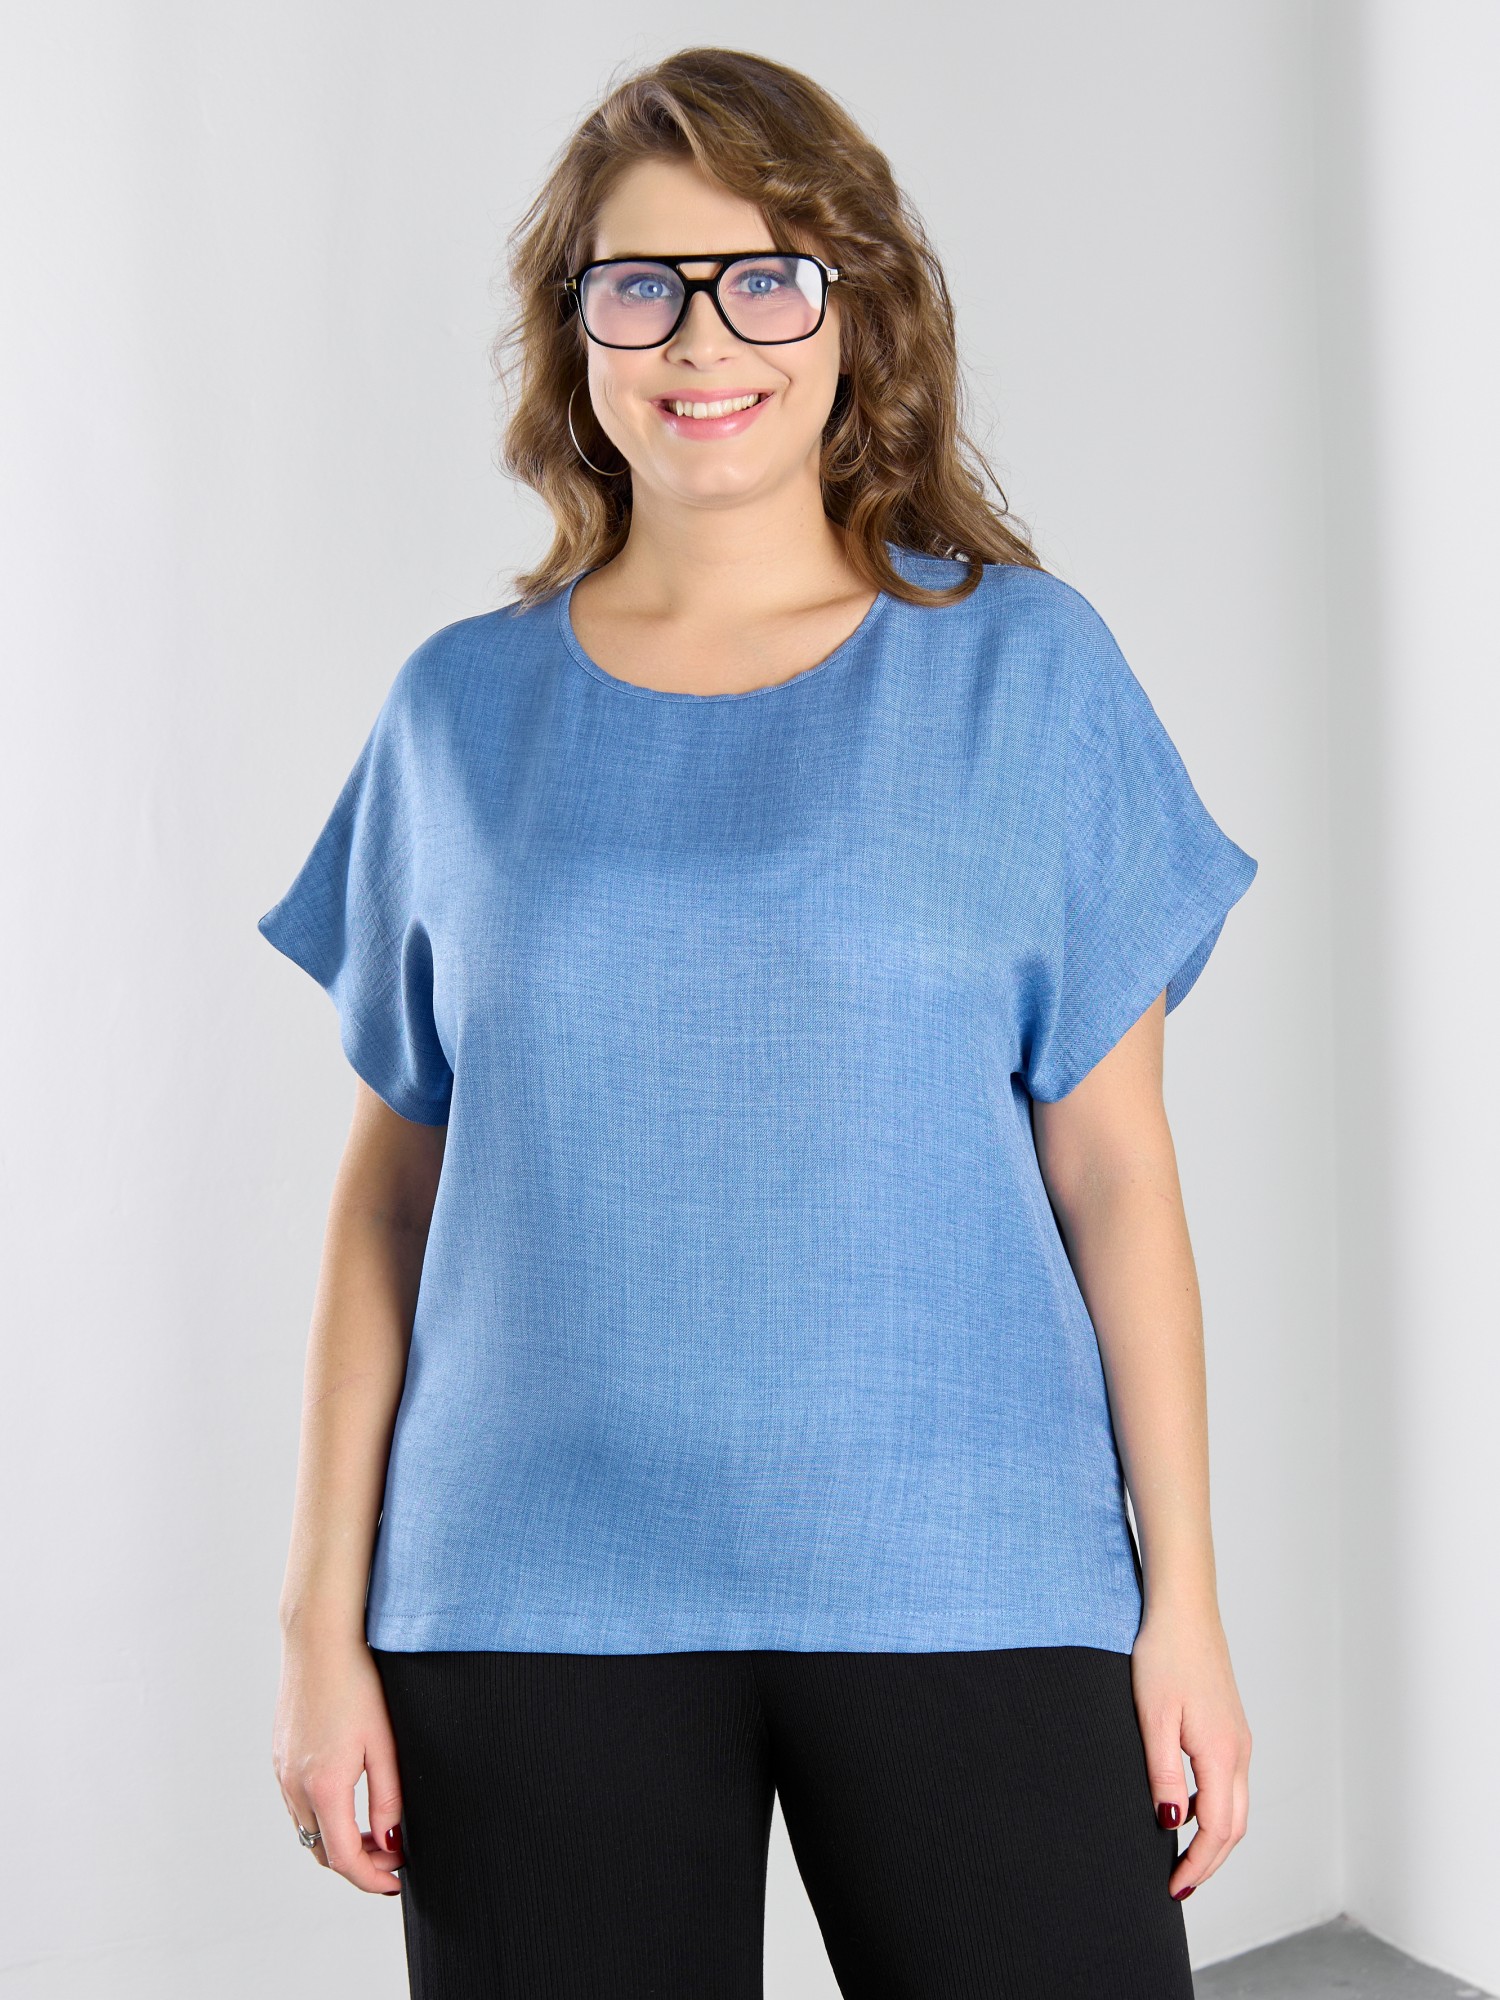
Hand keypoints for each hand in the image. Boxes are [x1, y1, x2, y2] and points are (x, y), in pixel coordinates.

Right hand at [272, 1626, 405, 1896]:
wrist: (318, 1640)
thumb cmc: (357, 1683)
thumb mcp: (384, 1743)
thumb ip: (387, 1799)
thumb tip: (390, 1843)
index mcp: (324, 1787)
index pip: (344, 1858)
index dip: (372, 1878)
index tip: (396, 1881)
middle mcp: (295, 1786)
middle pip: (323, 1852)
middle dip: (358, 1863)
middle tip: (392, 1857)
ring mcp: (282, 1773)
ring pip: (308, 1831)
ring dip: (338, 1842)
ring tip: (375, 1834)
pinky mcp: (280, 1757)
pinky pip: (298, 1806)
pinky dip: (322, 1819)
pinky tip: (348, 1803)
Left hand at [1130, 1603, 1251, 1900]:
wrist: (1184, 1610)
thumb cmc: (1164, 1655)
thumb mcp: (1153, 1717)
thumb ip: (1162, 1773)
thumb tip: (1170, 1822)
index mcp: (1221, 1755)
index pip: (1216, 1830)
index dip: (1197, 1864)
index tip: (1174, 1887)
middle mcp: (1239, 1751)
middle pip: (1233, 1827)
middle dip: (1209, 1862)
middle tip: (1180, 1884)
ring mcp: (1239, 1738)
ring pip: (1236, 1806)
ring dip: (1214, 1838)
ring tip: (1183, 1856)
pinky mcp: (1230, 1726)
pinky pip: (1229, 1783)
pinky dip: (1214, 1809)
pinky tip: (1185, 1806)